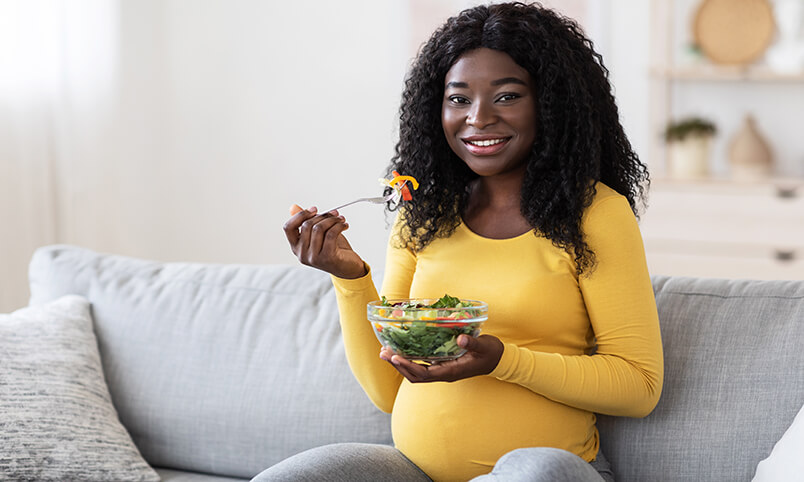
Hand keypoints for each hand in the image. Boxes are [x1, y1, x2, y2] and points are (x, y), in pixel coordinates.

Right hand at [283, 204, 366, 278]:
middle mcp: (302, 254)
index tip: (314, 209)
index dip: (300, 215)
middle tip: (335, 213)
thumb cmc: (332, 250)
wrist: (348, 268)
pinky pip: (331, 234)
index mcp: (296, 247)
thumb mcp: (317, 235)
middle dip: (323, 216)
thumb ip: (305, 222)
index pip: (288, 227)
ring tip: (341, 220)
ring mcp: (314, 258)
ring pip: (319, 228)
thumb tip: (293, 207)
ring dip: (333, 220)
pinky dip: (339, 226)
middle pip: (307, 225)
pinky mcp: (327, 258)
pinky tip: (344, 225)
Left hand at [379, 334, 503, 382]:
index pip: (424, 373)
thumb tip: (460, 338)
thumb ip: (472, 342)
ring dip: (401, 364)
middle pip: (415, 376)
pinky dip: (410, 360)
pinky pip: (423, 366)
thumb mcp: (484, 345)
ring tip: (387, 352)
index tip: (394, 357)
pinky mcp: (443, 365)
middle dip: (398, 365)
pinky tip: (403, 350)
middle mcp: (444, 374)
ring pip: (417, 373)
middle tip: (383, 352)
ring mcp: (443, 371)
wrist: (499, 360)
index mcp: (451, 372)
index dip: (407, 367)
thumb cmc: (491, 352)